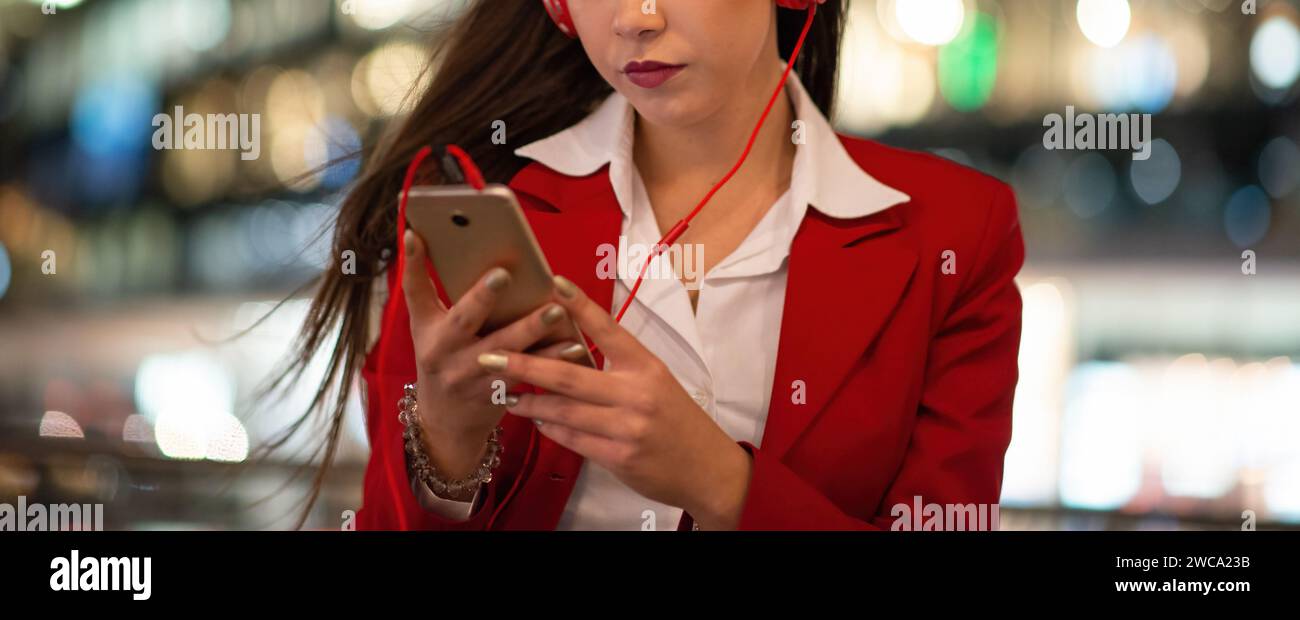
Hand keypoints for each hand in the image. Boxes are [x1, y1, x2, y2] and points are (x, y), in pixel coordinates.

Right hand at [401, 231, 588, 473]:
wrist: (445, 421)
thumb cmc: (445, 359)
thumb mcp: (431, 329)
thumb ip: (440, 295)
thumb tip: (459, 245)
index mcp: (426, 328)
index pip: (414, 290)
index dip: (413, 263)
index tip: (416, 234)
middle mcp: (441, 351)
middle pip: (463, 320)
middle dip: (483, 297)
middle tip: (504, 273)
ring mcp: (467, 376)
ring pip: (502, 351)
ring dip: (530, 331)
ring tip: (557, 311)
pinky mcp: (494, 396)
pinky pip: (526, 375)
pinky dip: (550, 360)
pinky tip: (574, 346)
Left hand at [477, 275, 753, 529]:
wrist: (708, 467)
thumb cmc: (676, 420)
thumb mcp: (656, 383)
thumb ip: (618, 367)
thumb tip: (569, 350)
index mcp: (647, 367)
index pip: (608, 329)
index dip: (580, 305)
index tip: (553, 283)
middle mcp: (637, 393)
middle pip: (570, 375)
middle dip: (525, 364)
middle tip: (491, 355)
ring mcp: (628, 427)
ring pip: (564, 411)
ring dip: (529, 402)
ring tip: (503, 392)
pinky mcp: (619, 457)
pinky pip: (573, 439)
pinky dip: (550, 428)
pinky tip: (535, 419)